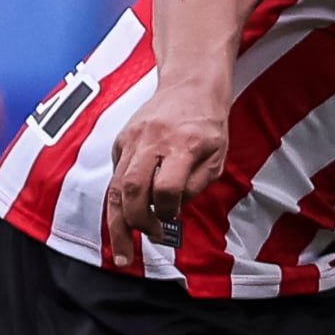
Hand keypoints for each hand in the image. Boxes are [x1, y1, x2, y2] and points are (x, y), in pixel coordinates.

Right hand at [99, 83, 228, 269]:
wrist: (190, 84)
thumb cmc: (208, 125)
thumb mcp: (218, 157)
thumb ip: (196, 186)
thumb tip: (172, 212)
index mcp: (183, 145)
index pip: (166, 189)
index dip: (167, 212)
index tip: (172, 221)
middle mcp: (152, 141)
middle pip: (132, 190)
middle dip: (135, 224)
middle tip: (143, 243)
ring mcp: (132, 139)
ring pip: (116, 187)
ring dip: (118, 222)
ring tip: (122, 251)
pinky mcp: (121, 141)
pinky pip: (116, 176)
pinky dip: (121, 200)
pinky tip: (128, 214)